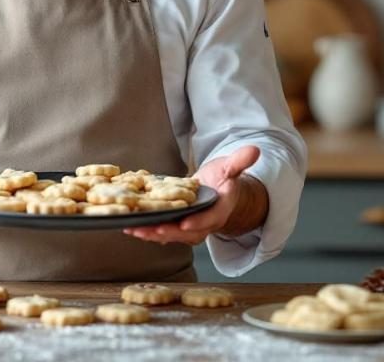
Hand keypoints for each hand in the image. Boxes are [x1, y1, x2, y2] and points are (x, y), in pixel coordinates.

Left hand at [122, 146, 263, 245]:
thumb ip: (240, 162)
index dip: (199, 221)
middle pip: (188, 232)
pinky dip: (146, 230)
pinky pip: (162, 231)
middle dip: (170, 232)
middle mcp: (205, 223)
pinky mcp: (176, 226)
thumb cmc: (223, 179)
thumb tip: (255, 150)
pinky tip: (129, 226)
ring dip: (152, 234)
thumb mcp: (231, 168)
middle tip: (152, 230)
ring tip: (134, 229)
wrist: (218, 192)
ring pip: (172, 235)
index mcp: (220, 209)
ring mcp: (190, 227)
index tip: (185, 222)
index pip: (211, 218)